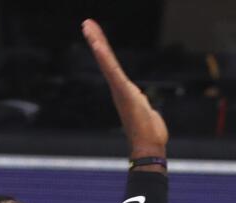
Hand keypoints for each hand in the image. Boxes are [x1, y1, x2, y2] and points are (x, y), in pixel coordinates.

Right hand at [82, 18, 167, 157]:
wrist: (148, 146)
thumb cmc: (149, 132)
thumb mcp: (145, 111)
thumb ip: (141, 104)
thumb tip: (143, 105)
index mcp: (123, 90)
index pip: (111, 65)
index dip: (104, 49)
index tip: (95, 33)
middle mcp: (119, 88)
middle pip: (106, 60)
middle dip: (97, 41)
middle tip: (87, 23)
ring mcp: (120, 90)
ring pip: (107, 63)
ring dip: (98, 44)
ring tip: (89, 28)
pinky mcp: (124, 93)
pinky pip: (113, 72)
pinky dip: (105, 59)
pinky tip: (99, 46)